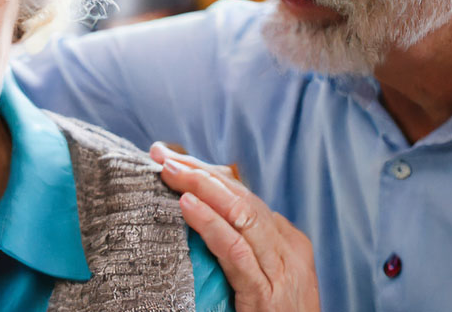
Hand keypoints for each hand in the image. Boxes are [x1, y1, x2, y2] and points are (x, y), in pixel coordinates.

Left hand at [150, 143, 319, 311]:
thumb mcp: (259, 280)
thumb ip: (240, 251)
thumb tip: (197, 218)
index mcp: (289, 244)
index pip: (245, 197)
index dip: (207, 175)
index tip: (173, 160)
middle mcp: (290, 252)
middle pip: (242, 198)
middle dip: (200, 172)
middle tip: (162, 155)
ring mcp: (282, 273)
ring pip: (241, 215)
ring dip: (200, 187)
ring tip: (169, 171)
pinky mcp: (267, 296)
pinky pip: (236, 251)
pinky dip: (210, 224)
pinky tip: (186, 206)